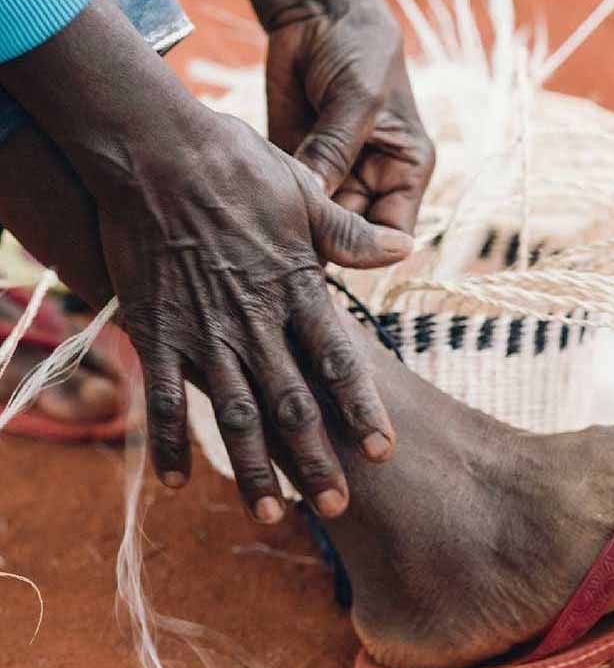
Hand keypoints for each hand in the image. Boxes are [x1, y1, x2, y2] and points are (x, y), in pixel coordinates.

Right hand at [95, 108, 412, 520]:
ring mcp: (203, 332)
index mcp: (297, 290)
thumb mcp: (305, 196)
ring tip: (270, 515)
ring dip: (252, 468)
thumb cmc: (236, 168)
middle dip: (314, 461)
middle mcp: (254, 322)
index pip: (338, 363)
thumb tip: (404, 249)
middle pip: (291, 405)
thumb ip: (351, 235)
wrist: (157, 152)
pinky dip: (169, 440)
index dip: (361, 410)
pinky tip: (179, 482)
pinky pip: (161, 397)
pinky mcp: (155, 330)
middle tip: (335, 508)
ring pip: (233, 415)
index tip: (382, 453)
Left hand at [176, 0, 434, 231]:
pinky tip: (254, 206)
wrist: (318, 10)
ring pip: (319, 224)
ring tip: (267, 228)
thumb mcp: (356, 100)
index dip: (369, 250)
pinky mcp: (300, 167)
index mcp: (406, 171)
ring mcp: (335, 177)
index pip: (394, 234)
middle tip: (288, 245)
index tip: (333, 251)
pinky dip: (275, 206)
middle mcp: (374, 182)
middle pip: (353, 236)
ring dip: (297, 227)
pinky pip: (291, 200)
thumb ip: (336, 152)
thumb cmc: (358, 48)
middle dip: (326, 242)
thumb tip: (314, 207)